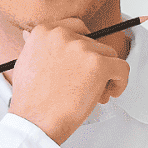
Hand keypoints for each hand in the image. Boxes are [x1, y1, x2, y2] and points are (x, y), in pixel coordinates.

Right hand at [7, 18, 130, 143]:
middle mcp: (63, 35)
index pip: (76, 26)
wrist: (34, 121)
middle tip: (87, 84)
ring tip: (95, 94)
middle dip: (93, 64)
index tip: (85, 59)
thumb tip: (37, 37)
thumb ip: (38, 46)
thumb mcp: (25, 62)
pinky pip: (122, 68)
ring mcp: (82, 49)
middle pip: (94, 43)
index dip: (84, 45)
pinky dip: (120, 82)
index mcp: (44, 31)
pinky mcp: (99, 64)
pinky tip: (110, 93)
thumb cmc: (31, 100)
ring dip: (106, 74)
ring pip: (109, 55)